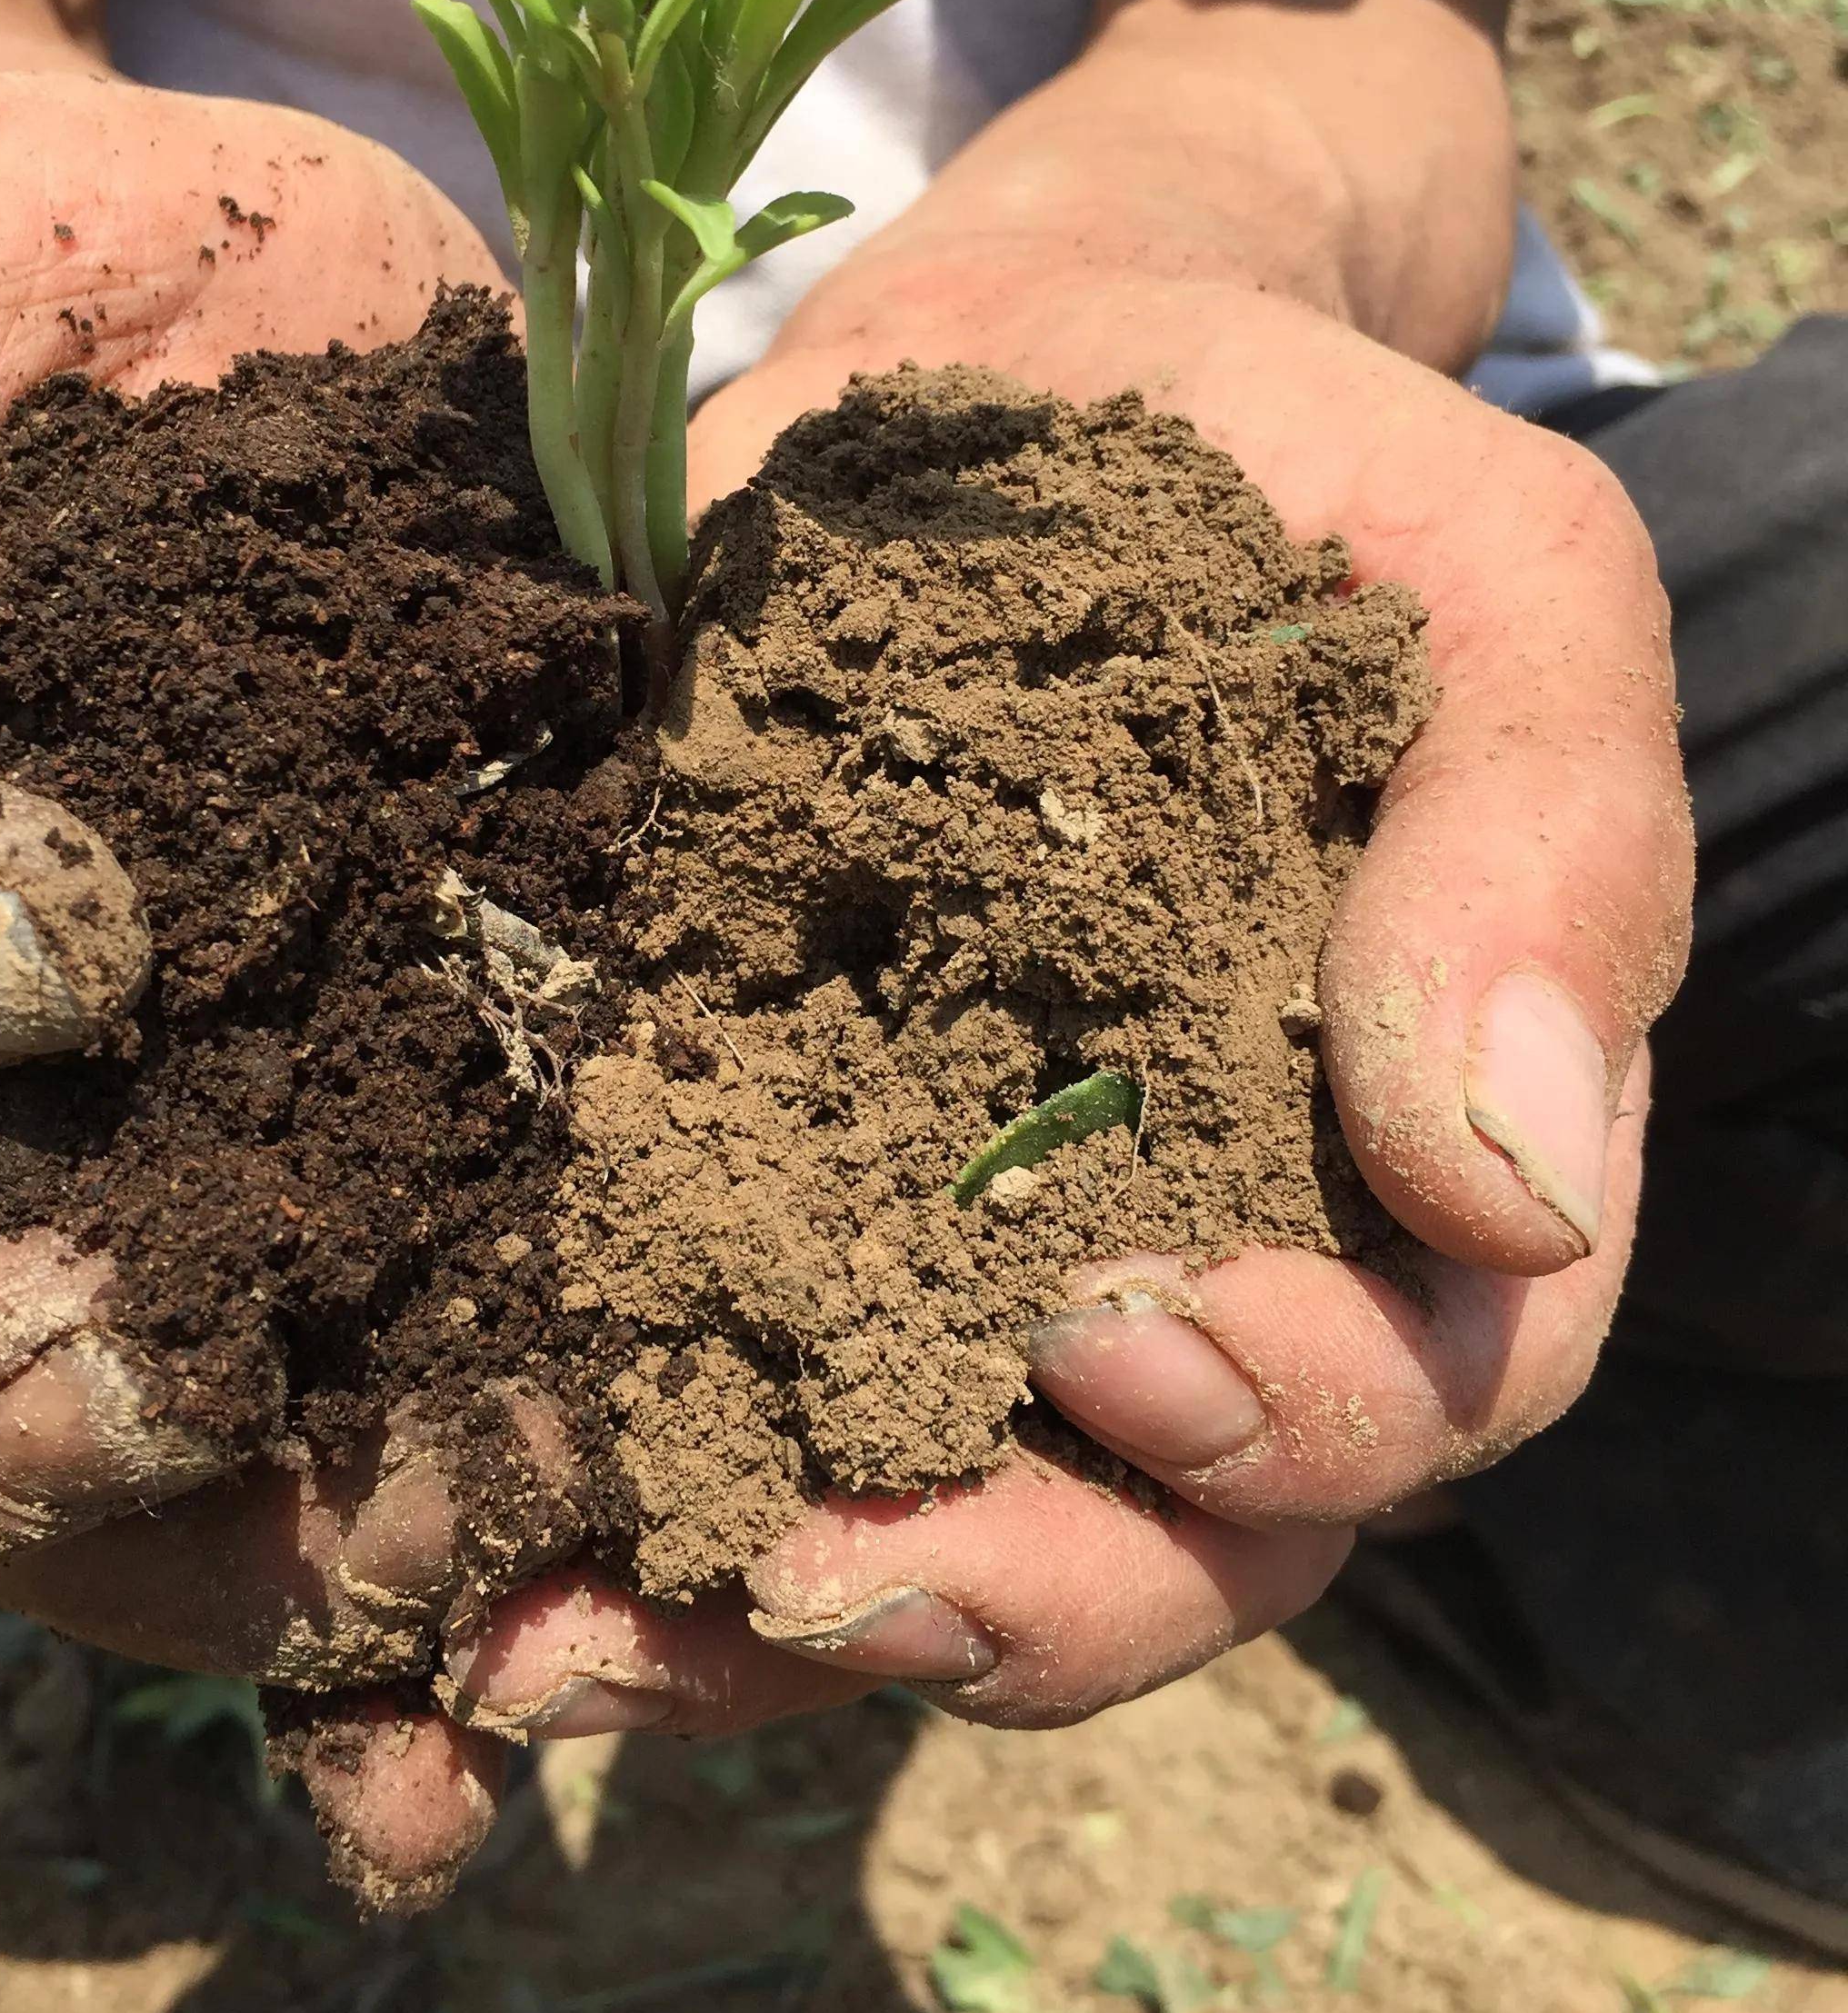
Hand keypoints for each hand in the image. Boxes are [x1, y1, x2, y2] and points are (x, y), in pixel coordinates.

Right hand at [0, 65, 565, 1900]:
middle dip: (2, 1411)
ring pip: (78, 1473)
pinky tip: (464, 1775)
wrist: (286, 391)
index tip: (76, 933)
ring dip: (252, 1580)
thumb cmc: (38, 308)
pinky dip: (392, 1640)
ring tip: (461, 1621)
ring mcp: (79, 1223)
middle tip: (206, 1417)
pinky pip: (314, 1483)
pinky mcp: (320, 1254)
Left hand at [415, 262, 1685, 1748]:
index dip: (1301, 1414)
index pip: (1423, 1385)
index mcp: (1401, 1149)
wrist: (1000, 370)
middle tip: (832, 1559)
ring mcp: (961, 1240)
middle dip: (1018, 1595)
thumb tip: (1510, 1184)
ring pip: (926, 1537)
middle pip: (1172, 1545)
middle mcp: (1195, 1243)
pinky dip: (601, 1514)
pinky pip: (706, 1409)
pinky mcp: (752, 1181)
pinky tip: (465, 1564)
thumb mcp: (1487, 578)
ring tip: (562, 1642)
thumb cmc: (1275, 466)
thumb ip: (1547, 842)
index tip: (1122, 1320)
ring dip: (758, 1628)